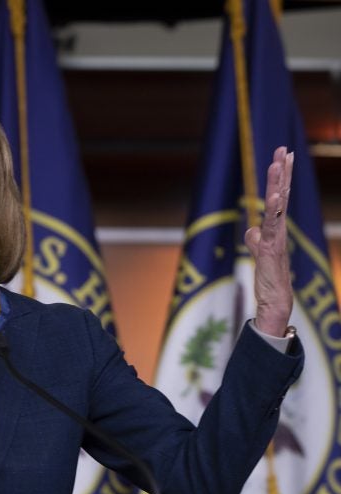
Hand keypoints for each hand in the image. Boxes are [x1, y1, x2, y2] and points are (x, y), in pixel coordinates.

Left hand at [244, 147, 293, 336]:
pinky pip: (273, 226)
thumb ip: (255, 239)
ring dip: (278, 183)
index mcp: (275, 228)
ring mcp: (277, 238)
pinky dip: (275, 210)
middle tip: (283, 148)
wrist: (275, 301)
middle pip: (282, 195)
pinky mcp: (271, 248)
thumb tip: (251, 230)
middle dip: (282, 172)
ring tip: (278, 162)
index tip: (283, 155)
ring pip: (278, 206)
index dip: (281, 177)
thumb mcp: (258, 253)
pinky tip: (276, 195)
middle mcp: (279, 229)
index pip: (279, 197)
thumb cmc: (269, 278)